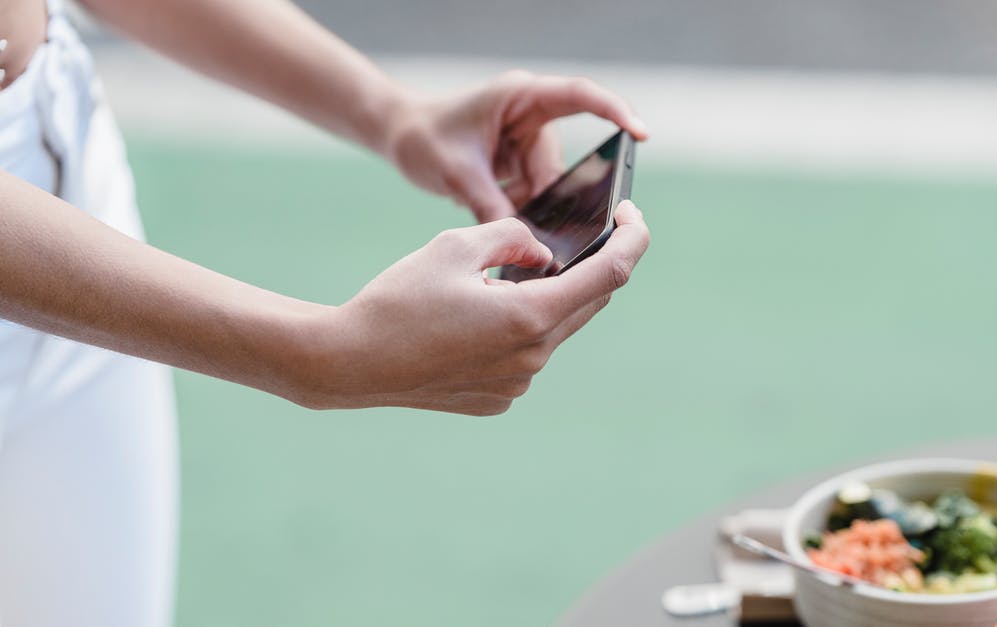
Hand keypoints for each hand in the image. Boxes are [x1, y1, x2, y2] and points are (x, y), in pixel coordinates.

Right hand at [292, 201, 649, 413]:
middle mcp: (534, 356)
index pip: (611, 274)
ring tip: (505, 276)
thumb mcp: (455, 246)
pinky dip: (521, 326)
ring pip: (556, 327)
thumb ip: (511, 237)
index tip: (632, 214)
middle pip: (589, 302)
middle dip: (591, 265)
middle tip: (581, 232)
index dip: (632, 238)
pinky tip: (479, 315)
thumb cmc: (398, 299)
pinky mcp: (499, 398)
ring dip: (549, 297)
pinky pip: (528, 352)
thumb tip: (543, 254)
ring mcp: (518, 383)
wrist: (351, 362)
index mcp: (531, 316)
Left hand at [383, 70, 648, 222]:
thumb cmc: (423, 138)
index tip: (641, 135)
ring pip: (550, 188)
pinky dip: (521, 213)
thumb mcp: (456, 173)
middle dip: (550, 199)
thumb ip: (492, 205)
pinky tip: (497, 218)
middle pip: (561, 164)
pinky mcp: (522, 165)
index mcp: (521, 97)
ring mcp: (529, 142)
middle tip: (532, 227)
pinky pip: (536, 196)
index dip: (615, 112)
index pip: (580, 97)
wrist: (398, 135)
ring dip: (530, 210)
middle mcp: (533, 116)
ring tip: (499, 219)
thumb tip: (527, 243)